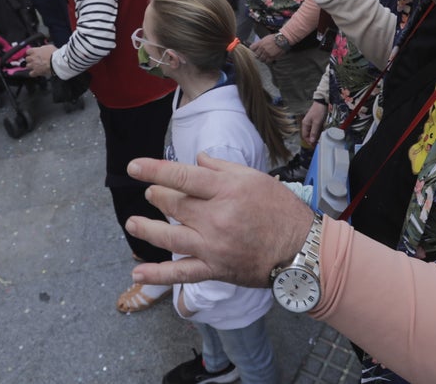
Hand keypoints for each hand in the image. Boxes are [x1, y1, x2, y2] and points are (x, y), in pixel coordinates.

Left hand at [26, 44, 56, 76]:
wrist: (56, 61)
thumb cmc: (54, 54)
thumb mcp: (48, 46)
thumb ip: (43, 48)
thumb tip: (42, 49)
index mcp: (35, 51)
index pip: (28, 51)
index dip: (31, 53)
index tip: (33, 54)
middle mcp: (32, 58)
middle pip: (27, 59)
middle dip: (30, 60)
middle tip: (35, 60)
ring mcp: (33, 65)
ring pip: (28, 66)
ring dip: (31, 66)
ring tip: (36, 66)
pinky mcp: (36, 72)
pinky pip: (31, 74)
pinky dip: (33, 73)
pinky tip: (36, 72)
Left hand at [125, 154, 315, 287]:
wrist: (302, 250)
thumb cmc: (281, 210)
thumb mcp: (255, 177)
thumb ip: (222, 167)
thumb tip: (196, 160)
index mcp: (226, 189)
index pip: (181, 175)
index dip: (153, 170)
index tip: (133, 167)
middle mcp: (216, 217)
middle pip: (173, 204)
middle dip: (157, 195)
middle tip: (152, 193)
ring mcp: (213, 246)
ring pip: (169, 236)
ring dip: (146, 229)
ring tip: (132, 222)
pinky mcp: (215, 269)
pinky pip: (181, 273)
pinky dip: (158, 275)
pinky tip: (138, 274)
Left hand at [249, 33, 285, 63]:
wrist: (282, 39)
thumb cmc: (275, 37)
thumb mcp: (266, 38)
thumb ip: (261, 43)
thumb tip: (258, 46)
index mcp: (260, 43)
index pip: (252, 48)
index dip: (253, 49)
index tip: (255, 50)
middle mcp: (262, 48)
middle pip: (256, 55)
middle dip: (258, 55)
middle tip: (260, 55)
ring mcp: (266, 53)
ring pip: (261, 59)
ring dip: (262, 59)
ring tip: (264, 58)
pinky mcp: (271, 57)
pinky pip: (267, 61)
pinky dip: (267, 61)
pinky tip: (268, 59)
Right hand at [301, 101, 327, 145]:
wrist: (322, 102)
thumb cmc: (319, 112)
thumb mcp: (317, 123)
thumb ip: (314, 132)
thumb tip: (311, 141)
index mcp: (305, 124)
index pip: (305, 136)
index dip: (309, 141)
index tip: (314, 146)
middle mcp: (306, 124)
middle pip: (308, 134)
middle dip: (312, 139)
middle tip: (318, 143)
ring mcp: (310, 122)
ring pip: (312, 132)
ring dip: (316, 135)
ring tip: (321, 137)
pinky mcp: (314, 121)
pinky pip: (315, 128)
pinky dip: (318, 131)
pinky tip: (321, 131)